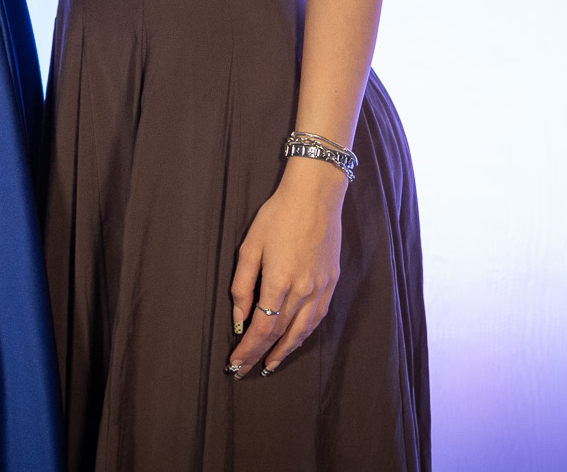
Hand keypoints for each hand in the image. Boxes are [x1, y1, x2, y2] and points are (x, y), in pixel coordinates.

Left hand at [226, 157, 343, 375]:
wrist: (316, 195)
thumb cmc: (278, 215)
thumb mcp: (250, 246)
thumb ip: (242, 285)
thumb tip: (238, 318)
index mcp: (280, 282)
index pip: (261, 328)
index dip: (247, 349)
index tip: (235, 363)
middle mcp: (303, 291)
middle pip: (280, 335)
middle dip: (261, 356)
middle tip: (246, 371)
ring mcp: (321, 288)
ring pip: (302, 331)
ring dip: (285, 352)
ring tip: (270, 365)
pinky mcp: (332, 282)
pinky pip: (317, 318)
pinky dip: (304, 334)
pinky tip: (295, 340)